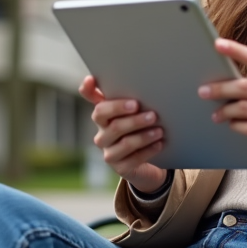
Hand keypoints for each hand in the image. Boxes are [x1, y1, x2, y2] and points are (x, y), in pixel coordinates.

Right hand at [80, 76, 168, 193]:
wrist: (147, 164)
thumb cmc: (142, 131)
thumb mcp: (138, 113)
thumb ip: (135, 98)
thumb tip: (146, 80)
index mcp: (104, 114)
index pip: (89, 98)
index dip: (87, 89)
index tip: (90, 80)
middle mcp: (102, 132)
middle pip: (108, 121)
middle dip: (130, 116)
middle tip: (152, 114)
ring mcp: (109, 151)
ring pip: (124, 141)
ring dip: (143, 135)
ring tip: (159, 130)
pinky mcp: (120, 167)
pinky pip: (133, 159)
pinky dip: (148, 150)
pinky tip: (159, 143)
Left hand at [201, 38, 246, 170]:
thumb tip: (229, 76)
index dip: (237, 50)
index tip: (217, 44)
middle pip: (246, 86)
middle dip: (220, 88)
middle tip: (203, 91)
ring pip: (245, 108)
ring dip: (225, 110)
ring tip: (215, 113)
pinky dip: (236, 126)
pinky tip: (230, 124)